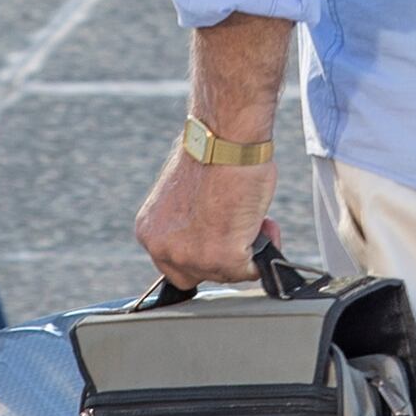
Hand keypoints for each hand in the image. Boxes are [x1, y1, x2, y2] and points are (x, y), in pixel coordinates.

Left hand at [135, 153, 278, 287]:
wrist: (224, 140)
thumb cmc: (211, 156)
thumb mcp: (183, 200)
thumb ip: (190, 226)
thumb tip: (213, 236)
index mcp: (150, 232)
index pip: (176, 265)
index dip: (204, 251)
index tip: (220, 233)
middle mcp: (163, 249)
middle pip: (201, 275)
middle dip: (225, 254)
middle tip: (239, 224)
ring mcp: (192, 257)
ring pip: (228, 274)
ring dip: (247, 248)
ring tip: (250, 213)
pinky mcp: (222, 258)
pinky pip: (251, 270)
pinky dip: (265, 247)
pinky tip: (263, 221)